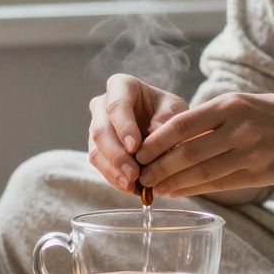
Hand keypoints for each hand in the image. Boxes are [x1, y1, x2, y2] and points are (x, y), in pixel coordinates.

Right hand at [87, 74, 188, 193]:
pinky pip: (100, 165)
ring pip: (96, 150)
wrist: (166, 127)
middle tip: (134, 174)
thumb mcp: (177, 110)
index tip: (135, 147)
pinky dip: (114, 178)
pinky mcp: (97, 149)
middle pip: (100, 130)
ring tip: (132, 185)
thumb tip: (156, 131)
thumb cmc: (170, 112)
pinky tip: (129, 188)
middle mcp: (102, 105)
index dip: (123, 127)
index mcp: (121, 86)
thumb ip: (168, 117)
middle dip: (116, 155)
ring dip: (113, 170)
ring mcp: (96, 127)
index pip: (116, 105)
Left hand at [134, 92, 273, 197]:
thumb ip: (209, 119)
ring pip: (202, 172)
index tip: (139, 151)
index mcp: (230, 105)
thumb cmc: (272, 113)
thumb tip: (168, 138)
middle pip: (188, 153)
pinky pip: (219, 185)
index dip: (157, 141)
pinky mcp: (259, 174)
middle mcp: (239, 128)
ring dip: (174, 183)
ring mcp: (251, 153)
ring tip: (154, 188)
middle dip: (159, 167)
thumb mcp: (241, 103)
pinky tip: (179, 192)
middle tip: (140, 175)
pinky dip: (195, 190)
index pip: (182, 124)